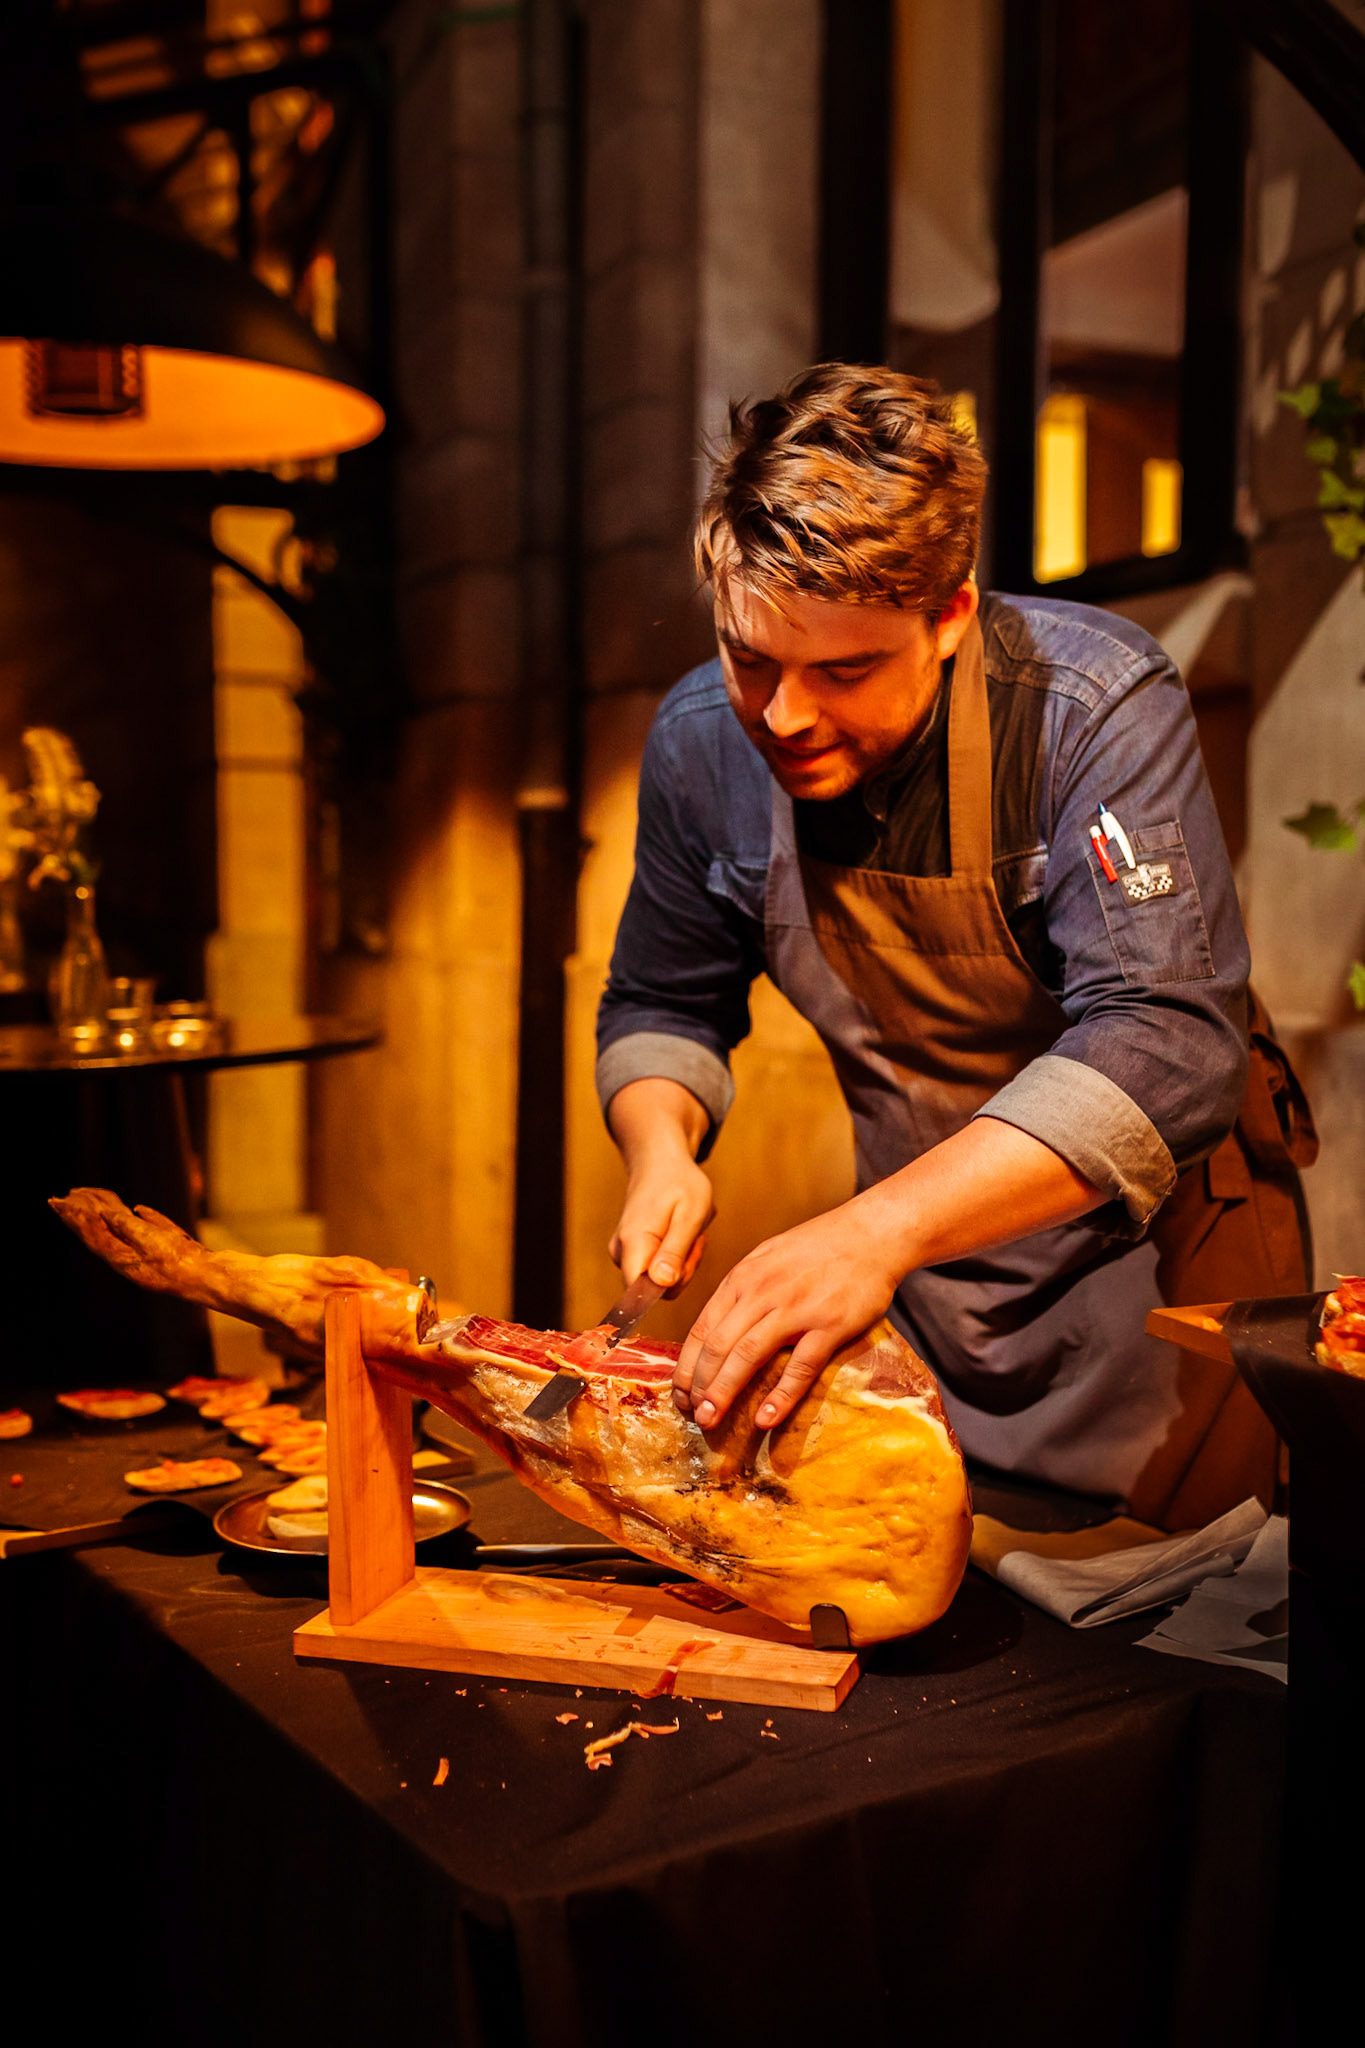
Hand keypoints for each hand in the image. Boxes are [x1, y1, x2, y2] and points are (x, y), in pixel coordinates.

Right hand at [609, 1153, 713, 1291]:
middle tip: (694, 1237)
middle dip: (684, 1269)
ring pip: (662, 1282)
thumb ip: (675, 1251)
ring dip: (684, 1261)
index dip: (669, 1285)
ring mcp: (624, 1254)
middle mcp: (621, 1252)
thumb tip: (663, 1283)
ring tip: (688, 1230)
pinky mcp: (631, 1255)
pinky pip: (660, 1272)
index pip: (639, 1293)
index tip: (687, 1257)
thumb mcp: (690, 1214)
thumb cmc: (679, 1184)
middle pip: (657, 1289)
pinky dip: (678, 1257)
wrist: (661, 1164)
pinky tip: (680, 1233)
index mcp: (633, 1243)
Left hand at [674, 1199, 901, 1431]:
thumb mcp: (767, 1258)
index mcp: (743, 1279)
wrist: (872, 1233)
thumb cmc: (820, 1247)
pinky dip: (780, 1396)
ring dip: (724, 1392)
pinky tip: (765, 1420)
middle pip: (717, 1347)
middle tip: (692, 1416)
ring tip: (711, 1421)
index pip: (701, 1330)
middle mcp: (762, 1293)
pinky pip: (800, 1366)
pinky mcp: (830, 1325)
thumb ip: (743, 1291)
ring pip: (747, 1356)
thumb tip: (720, 1328)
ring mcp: (796, 1309)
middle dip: (698, 1387)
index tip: (679, 1394)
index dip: (686, 1368)